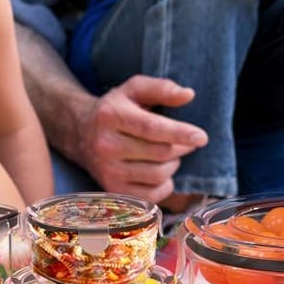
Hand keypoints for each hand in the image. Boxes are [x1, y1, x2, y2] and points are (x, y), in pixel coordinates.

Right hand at [81, 74, 207, 203]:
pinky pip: (152, 195)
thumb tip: (188, 95)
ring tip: (170, 154)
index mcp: (111, 116)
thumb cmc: (116, 108)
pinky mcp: (112, 189)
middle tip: (188, 141)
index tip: (202, 137)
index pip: (150, 128)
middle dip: (181, 147)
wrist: (81, 133)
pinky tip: (162, 171)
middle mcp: (106, 145)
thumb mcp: (134, 89)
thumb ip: (161, 88)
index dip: (179, 133)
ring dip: (173, 164)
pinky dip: (165, 184)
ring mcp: (107, 171)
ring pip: (158, 175)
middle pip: (159, 153)